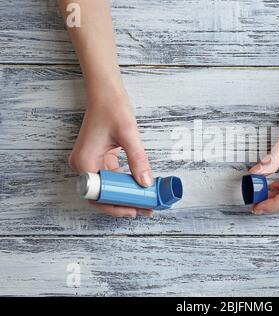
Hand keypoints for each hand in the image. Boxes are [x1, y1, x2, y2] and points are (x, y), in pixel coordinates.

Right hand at [69, 89, 152, 217]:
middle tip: (145, 208)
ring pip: (108, 187)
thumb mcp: (129, 134)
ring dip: (126, 194)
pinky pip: (111, 177)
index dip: (115, 207)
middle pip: (102, 194)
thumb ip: (138, 160)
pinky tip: (139, 186)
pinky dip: (124, 183)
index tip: (133, 211)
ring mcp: (90, 162)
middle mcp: (83, 165)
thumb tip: (146, 183)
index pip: (97, 196)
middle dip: (123, 203)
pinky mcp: (98, 158)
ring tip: (146, 201)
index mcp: (84, 162)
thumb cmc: (113, 108)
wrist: (106, 92)